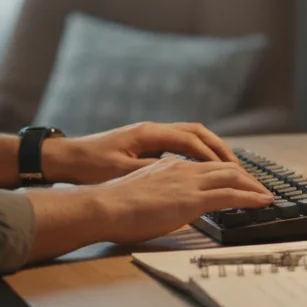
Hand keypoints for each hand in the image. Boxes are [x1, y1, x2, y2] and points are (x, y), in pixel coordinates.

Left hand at [47, 121, 238, 184]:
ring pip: (192, 137)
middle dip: (221, 150)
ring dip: (212, 150)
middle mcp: (154, 129)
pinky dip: (198, 154)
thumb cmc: (90, 165)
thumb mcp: (121, 171)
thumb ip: (154, 171)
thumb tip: (183, 176)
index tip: (232, 172)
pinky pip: (182, 144)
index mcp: (150, 133)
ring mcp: (151, 135)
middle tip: (240, 169)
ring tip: (229, 168)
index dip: (213, 157)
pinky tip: (204, 170)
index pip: (192, 140)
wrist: (66, 158)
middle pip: (198, 133)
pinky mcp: (147, 144)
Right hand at [89, 157, 273, 245]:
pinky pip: (231, 195)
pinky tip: (263, 202)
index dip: (225, 172)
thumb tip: (163, 205)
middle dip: (245, 177)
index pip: (205, 166)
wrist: (103, 206)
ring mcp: (189, 182)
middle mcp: (183, 169)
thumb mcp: (140, 192)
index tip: (236, 180)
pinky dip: (251, 197)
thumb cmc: (112, 206)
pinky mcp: (193, 198)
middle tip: (258, 188)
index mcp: (169, 165)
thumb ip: (157, 193)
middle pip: (224, 167)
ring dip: (253, 186)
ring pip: (232, 177)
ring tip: (265, 196)